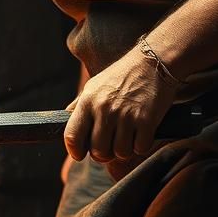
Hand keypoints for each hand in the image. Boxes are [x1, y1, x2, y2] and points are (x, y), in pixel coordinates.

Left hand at [64, 46, 179, 163]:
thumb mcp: (94, 85)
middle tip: (110, 146)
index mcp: (88, 101)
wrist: (153, 62)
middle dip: (103, 154)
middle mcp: (104, 109)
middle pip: (98, 151)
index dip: (75, 151)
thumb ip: (79, 105)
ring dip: (124, 150)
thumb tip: (64, 120)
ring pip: (120, 153)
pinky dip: (141, 145)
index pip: (72, 136)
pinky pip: (140, 148)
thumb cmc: (121, 75)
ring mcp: (126, 115)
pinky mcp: (146, 120)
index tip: (80, 155)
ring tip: (127, 138)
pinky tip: (141, 134)